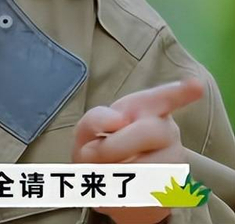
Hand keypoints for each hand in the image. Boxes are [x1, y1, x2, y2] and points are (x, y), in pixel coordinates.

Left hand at [72, 78, 203, 223]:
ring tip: (102, 171)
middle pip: (152, 132)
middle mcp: (166, 132)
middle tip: (93, 152)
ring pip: (150, 168)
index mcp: (145, 110)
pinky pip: (146, 197)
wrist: (108, 182)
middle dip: (116, 145)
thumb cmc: (101, 146)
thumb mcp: (88, 130)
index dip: (180, 92)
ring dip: (114, 173)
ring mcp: (175, 162)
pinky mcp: (174, 192)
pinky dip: (119, 197)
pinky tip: (114, 190)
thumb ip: (95, 119)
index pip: (165, 97)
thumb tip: (118, 119)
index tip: (194, 86)